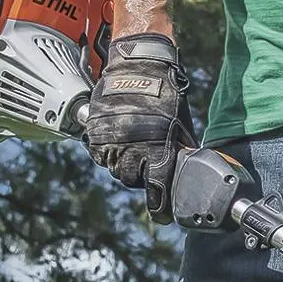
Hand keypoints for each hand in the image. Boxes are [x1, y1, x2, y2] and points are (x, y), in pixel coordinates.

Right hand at [83, 33, 197, 222]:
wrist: (138, 66)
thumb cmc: (166, 95)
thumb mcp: (181, 126)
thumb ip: (181, 151)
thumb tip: (188, 170)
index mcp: (155, 150)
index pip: (156, 189)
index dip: (160, 205)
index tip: (162, 215)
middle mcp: (129, 149)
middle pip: (131, 180)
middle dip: (140, 177)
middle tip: (148, 166)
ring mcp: (109, 141)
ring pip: (113, 167)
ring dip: (123, 163)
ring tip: (134, 147)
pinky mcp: (94, 132)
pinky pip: (99, 153)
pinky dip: (109, 151)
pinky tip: (120, 139)